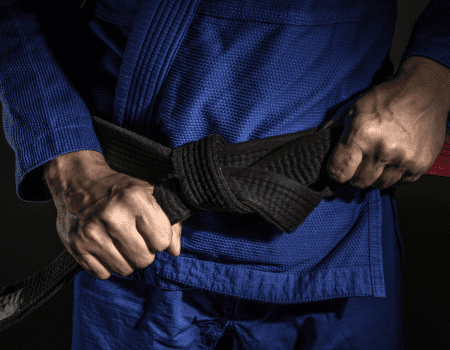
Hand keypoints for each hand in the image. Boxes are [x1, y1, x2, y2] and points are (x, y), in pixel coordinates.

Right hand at [44, 150, 181, 279]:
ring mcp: (92, 233)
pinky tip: (106, 246)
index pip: (162, 241)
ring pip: (125, 269)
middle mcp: (112, 216)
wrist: (81, 182)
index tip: (153, 230)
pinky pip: (103, 274)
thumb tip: (174, 251)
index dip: (161, 238)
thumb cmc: (121, 190)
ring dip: (127, 259)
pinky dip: (107, 265)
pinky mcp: (77, 246)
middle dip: (145, 252)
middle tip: (137, 238)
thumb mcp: (151, 195)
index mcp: (135, 199)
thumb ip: (170, 222)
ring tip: (121, 241)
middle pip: (144, 259)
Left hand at [326, 56, 449, 188]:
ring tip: (378, 159)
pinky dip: (394, 175)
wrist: (424, 91)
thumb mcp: (353, 107)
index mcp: (361, 134)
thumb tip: (319, 143)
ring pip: (379, 184)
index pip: (338, 171)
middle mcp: (382, 149)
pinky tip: (394, 159)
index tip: (338, 167)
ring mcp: (403, 158)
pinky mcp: (420, 164)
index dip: (336, 171)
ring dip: (375, 175)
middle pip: (358, 182)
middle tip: (360, 161)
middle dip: (355, 173)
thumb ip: (334, 127)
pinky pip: (399, 182)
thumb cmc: (386, 98)